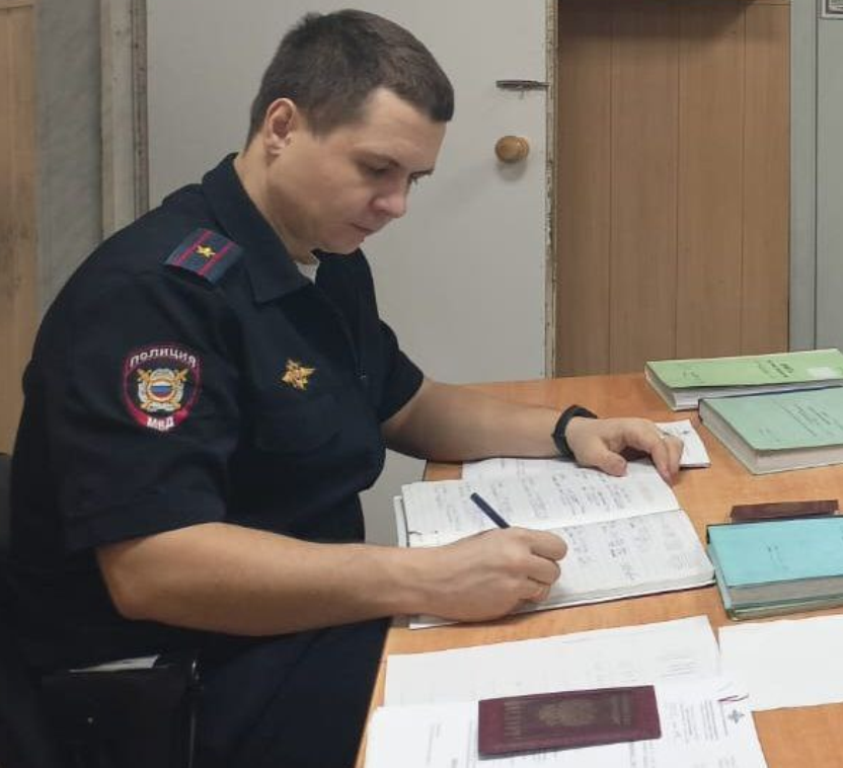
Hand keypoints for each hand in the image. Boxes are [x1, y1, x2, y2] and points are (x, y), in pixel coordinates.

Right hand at [415, 528, 566, 621]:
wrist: (435, 578)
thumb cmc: (458, 556)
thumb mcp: (491, 539)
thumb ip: (517, 545)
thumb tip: (540, 554)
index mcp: (516, 537)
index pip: (557, 547)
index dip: (551, 554)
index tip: (544, 557)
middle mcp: (520, 559)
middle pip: (554, 571)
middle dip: (543, 574)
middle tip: (527, 573)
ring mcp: (515, 584)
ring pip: (543, 589)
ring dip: (532, 589)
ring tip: (510, 584)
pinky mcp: (508, 604)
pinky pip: (525, 603)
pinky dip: (517, 600)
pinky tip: (498, 593)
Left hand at [564, 416, 682, 483]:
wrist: (581, 433)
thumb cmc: (586, 440)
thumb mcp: (590, 453)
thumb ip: (606, 461)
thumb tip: (624, 470)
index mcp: (631, 428)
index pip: (654, 442)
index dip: (663, 459)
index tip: (665, 477)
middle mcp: (645, 428)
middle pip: (670, 442)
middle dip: (673, 461)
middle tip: (668, 482)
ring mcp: (649, 434)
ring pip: (672, 445)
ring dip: (673, 462)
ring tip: (665, 480)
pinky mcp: (648, 443)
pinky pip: (665, 451)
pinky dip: (667, 462)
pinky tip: (660, 476)